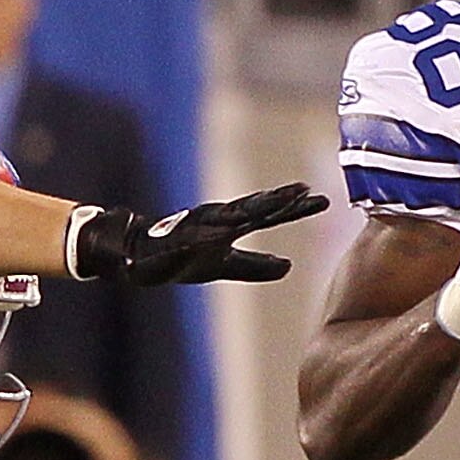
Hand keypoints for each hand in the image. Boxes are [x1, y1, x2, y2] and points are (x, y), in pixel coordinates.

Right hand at [64, 184, 323, 285]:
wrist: (138, 257)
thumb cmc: (182, 258)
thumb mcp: (224, 265)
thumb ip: (254, 265)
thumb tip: (288, 267)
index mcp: (229, 224)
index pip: (268, 214)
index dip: (294, 208)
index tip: (321, 200)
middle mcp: (219, 219)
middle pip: (258, 208)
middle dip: (284, 201)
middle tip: (311, 193)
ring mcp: (202, 226)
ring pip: (237, 213)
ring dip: (262, 205)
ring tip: (287, 198)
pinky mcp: (183, 238)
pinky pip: (205, 232)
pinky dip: (220, 227)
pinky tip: (240, 222)